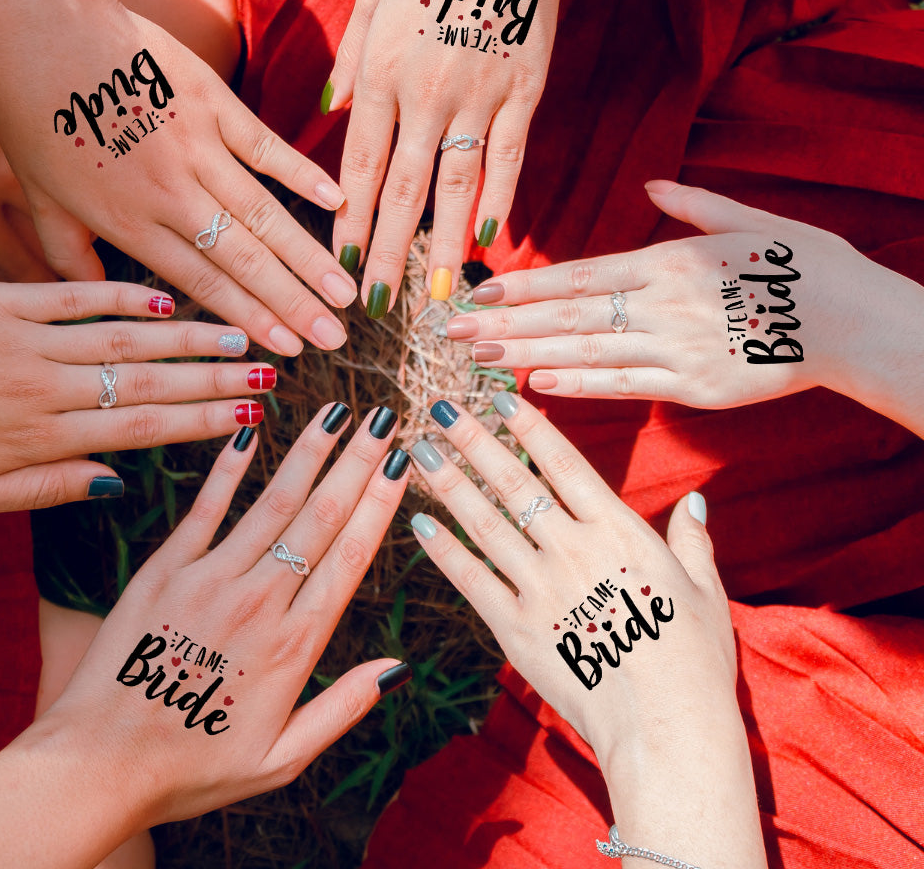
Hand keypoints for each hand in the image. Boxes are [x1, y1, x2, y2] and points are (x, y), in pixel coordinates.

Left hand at [0, 5, 355, 355]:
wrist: (45, 21)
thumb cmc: (35, 110)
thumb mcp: (40, 194)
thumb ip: (68, 253)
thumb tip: (94, 297)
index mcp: (128, 221)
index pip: (202, 282)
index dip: (250, 320)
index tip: (287, 353)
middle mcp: (171, 193)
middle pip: (244, 259)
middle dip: (294, 306)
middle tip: (336, 340)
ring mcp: (197, 146)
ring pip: (264, 214)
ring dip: (309, 258)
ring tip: (346, 292)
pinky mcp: (213, 103)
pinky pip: (266, 148)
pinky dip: (303, 175)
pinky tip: (338, 203)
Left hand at [0, 280, 276, 519]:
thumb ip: (45, 491)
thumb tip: (117, 484)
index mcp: (39, 437)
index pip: (141, 427)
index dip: (203, 421)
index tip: (250, 416)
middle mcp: (44, 384)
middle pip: (148, 379)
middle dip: (216, 376)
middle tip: (270, 371)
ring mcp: (25, 336)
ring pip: (123, 336)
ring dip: (187, 335)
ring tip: (240, 333)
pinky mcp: (0, 299)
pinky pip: (73, 295)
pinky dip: (121, 295)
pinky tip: (164, 297)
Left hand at [45, 406, 410, 824]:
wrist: (98, 765)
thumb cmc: (192, 768)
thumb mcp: (281, 758)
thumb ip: (342, 708)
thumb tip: (398, 668)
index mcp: (292, 646)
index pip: (349, 558)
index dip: (380, 505)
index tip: (402, 464)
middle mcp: (258, 602)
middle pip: (320, 518)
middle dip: (357, 463)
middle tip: (383, 418)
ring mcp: (209, 580)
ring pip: (271, 503)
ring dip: (308, 453)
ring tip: (336, 413)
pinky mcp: (164, 570)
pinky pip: (205, 509)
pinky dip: (229, 469)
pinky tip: (252, 433)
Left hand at [325, 0, 567, 313]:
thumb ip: (348, 63)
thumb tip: (326, 116)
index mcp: (382, 73)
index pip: (361, 164)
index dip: (351, 219)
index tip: (341, 262)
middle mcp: (426, 94)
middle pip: (404, 188)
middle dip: (389, 251)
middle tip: (377, 303)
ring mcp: (479, 96)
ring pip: (457, 185)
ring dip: (444, 245)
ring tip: (437, 296)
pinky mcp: (524, 92)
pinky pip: (510, 156)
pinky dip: (500, 199)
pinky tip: (490, 240)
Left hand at [406, 396, 765, 865]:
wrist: (667, 729)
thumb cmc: (693, 660)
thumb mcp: (705, 590)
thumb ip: (693, 541)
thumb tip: (695, 501)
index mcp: (618, 532)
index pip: (563, 464)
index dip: (529, 427)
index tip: (499, 397)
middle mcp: (572, 549)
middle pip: (514, 483)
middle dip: (476, 441)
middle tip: (443, 408)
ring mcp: (540, 588)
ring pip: (484, 523)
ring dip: (449, 484)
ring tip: (420, 450)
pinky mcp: (516, 629)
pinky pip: (472, 580)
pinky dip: (444, 551)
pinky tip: (420, 524)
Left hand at [448, 180, 883, 408]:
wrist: (854, 322)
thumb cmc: (803, 267)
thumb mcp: (751, 221)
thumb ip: (694, 206)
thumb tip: (651, 185)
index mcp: (670, 261)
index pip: (578, 275)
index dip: (522, 287)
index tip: (476, 294)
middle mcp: (663, 304)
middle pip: (568, 315)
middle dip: (504, 324)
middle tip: (448, 334)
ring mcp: (677, 348)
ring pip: (587, 352)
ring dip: (526, 356)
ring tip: (476, 360)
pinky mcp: (695, 388)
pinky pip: (626, 386)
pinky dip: (580, 385)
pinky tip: (536, 385)